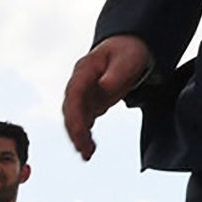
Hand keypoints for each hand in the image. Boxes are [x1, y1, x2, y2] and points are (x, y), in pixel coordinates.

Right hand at [62, 35, 151, 159]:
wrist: (130, 46)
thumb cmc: (129, 51)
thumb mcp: (127, 59)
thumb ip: (116, 73)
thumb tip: (104, 86)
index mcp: (84, 71)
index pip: (74, 94)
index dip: (74, 114)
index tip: (78, 131)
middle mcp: (79, 84)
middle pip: (70, 109)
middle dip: (75, 131)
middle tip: (84, 150)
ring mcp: (84, 94)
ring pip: (75, 118)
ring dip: (78, 137)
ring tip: (87, 155)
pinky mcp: (91, 103)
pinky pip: (84, 121)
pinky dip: (85, 135)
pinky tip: (89, 151)